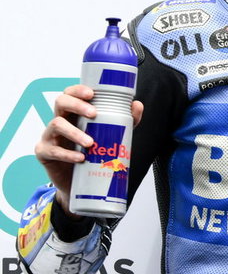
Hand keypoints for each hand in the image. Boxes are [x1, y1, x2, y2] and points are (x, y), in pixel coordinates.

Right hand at [35, 84, 144, 214]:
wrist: (80, 183)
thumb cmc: (92, 154)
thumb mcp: (110, 136)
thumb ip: (124, 122)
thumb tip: (137, 105)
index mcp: (73, 114)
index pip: (70, 94)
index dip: (78, 91)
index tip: (91, 93)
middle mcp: (60, 121)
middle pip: (60, 103)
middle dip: (77, 105)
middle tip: (94, 113)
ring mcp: (50, 136)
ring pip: (56, 125)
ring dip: (74, 132)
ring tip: (90, 143)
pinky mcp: (44, 153)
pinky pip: (52, 150)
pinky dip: (68, 154)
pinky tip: (81, 158)